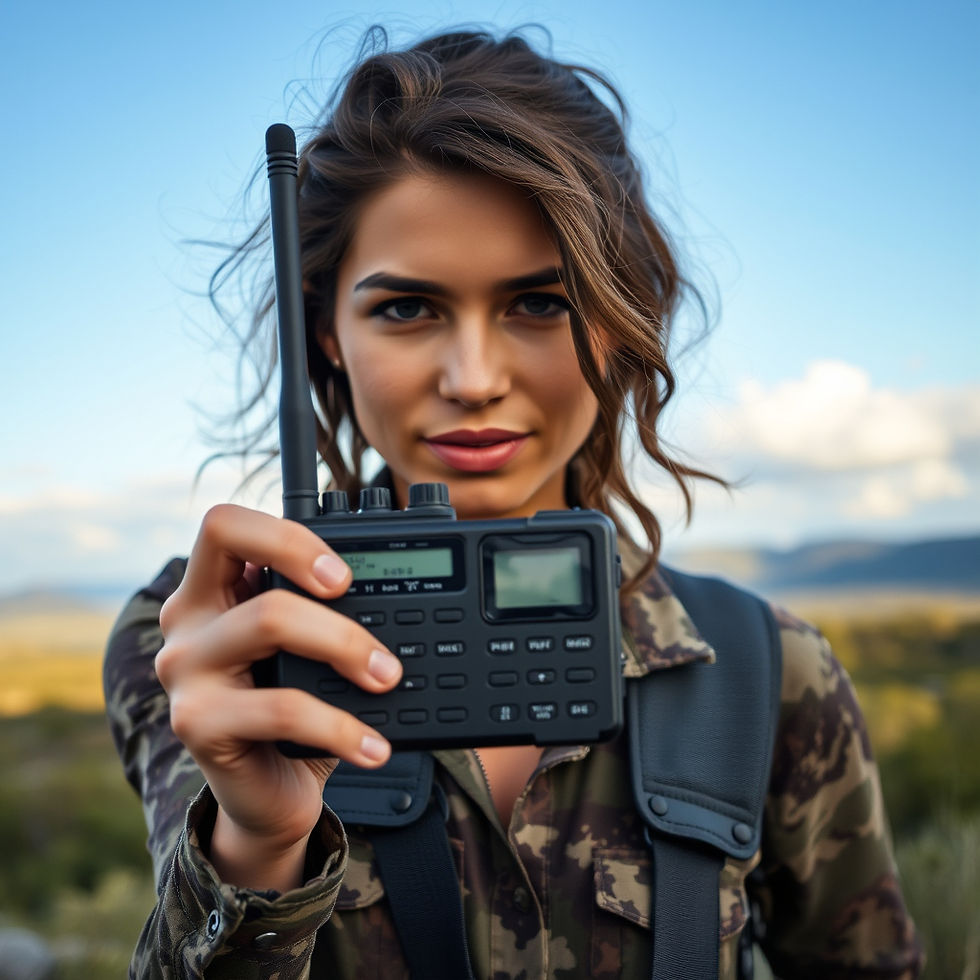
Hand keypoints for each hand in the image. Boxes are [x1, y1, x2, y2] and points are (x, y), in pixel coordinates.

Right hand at [155, 504, 402, 887]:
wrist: (269, 793)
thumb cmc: (296, 706)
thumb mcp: (308, 648)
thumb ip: (326, 609)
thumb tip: (402, 592)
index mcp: (213, 588)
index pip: (224, 523)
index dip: (285, 534)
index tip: (343, 575)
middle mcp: (188, 618)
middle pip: (244, 555)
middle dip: (319, 573)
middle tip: (379, 635)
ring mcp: (185, 669)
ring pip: (268, 620)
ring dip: (345, 644)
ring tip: (388, 678)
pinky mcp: (196, 722)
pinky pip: (281, 708)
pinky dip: (340, 726)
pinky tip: (374, 746)